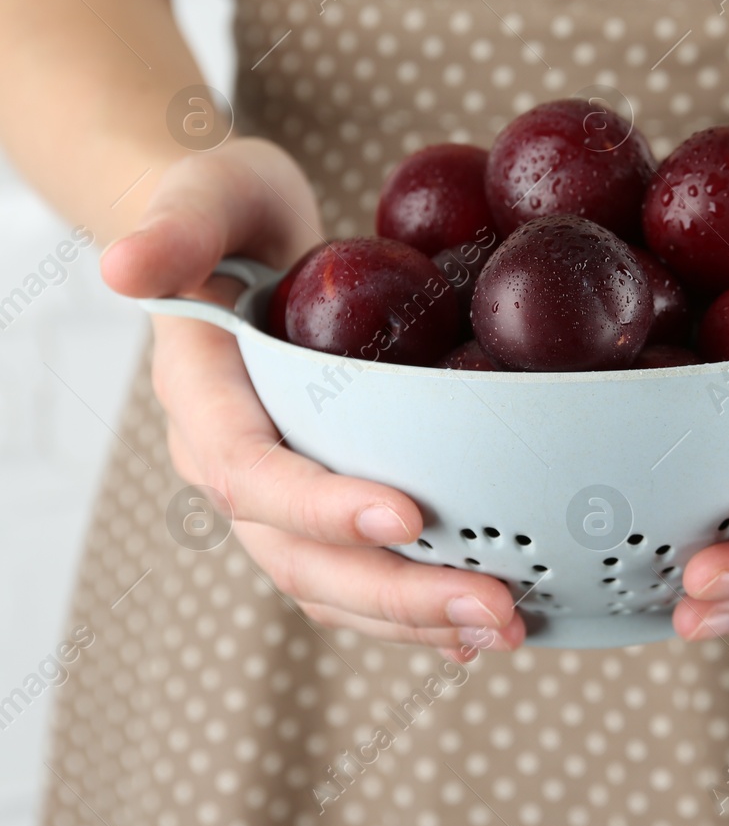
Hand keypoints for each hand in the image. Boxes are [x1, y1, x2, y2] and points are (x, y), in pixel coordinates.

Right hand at [102, 140, 524, 658]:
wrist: (240, 237)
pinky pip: (359, 572)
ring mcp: (278, 492)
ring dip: (419, 619)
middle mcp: (235, 464)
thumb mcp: (204, 197)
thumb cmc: (226, 211)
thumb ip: (173, 229)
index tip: (408, 516)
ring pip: (334, 584)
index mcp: (202, 402)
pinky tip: (482, 625)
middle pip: (299, 556)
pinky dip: (416, 607)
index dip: (320, 506)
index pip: (248, 474)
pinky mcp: (322, 497)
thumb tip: (124, 266)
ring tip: (507, 628)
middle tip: (494, 608)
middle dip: (396, 593)